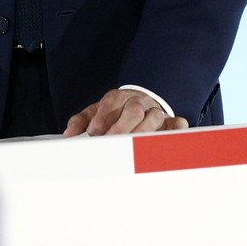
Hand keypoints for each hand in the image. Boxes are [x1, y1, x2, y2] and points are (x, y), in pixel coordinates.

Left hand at [62, 89, 188, 136]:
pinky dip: (175, 132)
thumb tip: (69, 135)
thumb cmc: (116, 112)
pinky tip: (164, 143)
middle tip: (112, 142)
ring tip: (134, 148)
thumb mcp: (96, 112)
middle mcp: (138, 102)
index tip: (94, 134)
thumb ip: (81, 121)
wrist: (141, 101)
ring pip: (154, 118)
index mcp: (118, 98)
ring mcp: (156, 111)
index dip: (102, 119)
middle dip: (122, 127)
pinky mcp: (171, 121)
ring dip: (144, 133)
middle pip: (134, 111)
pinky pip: (178, 124)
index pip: (111, 104)